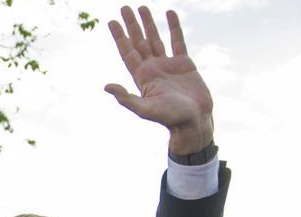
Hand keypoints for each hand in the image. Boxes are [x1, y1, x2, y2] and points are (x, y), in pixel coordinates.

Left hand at [105, 7, 213, 154]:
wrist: (194, 121)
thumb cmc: (170, 118)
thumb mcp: (145, 110)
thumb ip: (126, 98)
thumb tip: (106, 86)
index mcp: (142, 77)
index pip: (127, 52)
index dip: (119, 37)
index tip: (112, 21)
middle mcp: (153, 68)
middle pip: (138, 42)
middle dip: (131, 25)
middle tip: (124, 7)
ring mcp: (168, 65)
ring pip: (155, 39)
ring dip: (148, 23)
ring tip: (142, 7)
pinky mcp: (184, 63)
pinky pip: (177, 41)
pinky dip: (174, 27)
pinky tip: (170, 13)